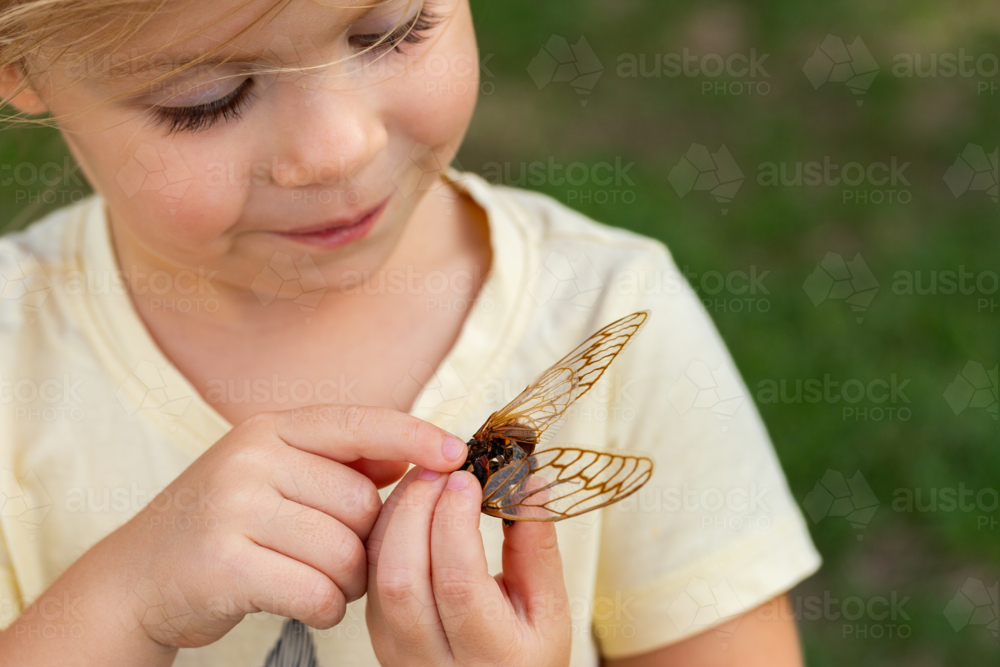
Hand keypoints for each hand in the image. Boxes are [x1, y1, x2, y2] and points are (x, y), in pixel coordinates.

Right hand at [105, 404, 468, 648]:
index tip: (457, 455)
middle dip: (366, 541)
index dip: (415, 437)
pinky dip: (324, 607)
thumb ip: (337, 461)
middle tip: (337, 556)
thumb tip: (415, 454)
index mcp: (270, 430)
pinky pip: (317, 592)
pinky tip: (303, 602)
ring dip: (347, 581)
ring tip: (315, 579)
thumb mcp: (271, 473)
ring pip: (345, 552)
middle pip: (362, 504)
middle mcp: (251, 458)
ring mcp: (233, 508)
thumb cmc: (225, 525)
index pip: (360, 423)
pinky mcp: (224, 564)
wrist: (138, 578)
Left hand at [366, 466, 571, 666]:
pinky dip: (384, 531)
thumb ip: (537, 549)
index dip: (456, 521)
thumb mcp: (550, 611)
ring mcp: (397, 651)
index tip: (468, 477)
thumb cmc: (526, 656)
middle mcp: (434, 661)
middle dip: (417, 508)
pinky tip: (409, 505)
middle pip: (403, 577)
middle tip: (440, 467)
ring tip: (425, 477)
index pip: (458, 582)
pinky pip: (369, 575)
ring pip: (377, 574)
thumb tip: (528, 482)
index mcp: (492, 656)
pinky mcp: (377, 635)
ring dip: (396, 514)